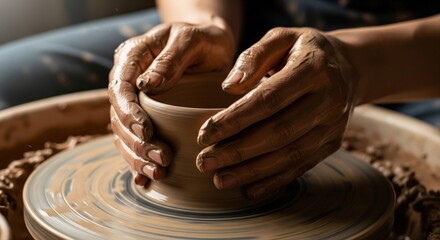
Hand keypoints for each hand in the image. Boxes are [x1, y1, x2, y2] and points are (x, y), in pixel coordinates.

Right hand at [108, 22, 235, 185]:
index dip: (129, 113)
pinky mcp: (147, 116)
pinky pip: (136, 141)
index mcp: (132, 56)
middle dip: (137, 142)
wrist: (212, 46)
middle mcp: (128, 80)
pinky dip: (139, 162)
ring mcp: (136, 100)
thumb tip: (147, 84)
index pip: (120, 88)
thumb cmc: (202, 39)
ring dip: (138, 157)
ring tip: (160, 172)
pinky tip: (147, 179)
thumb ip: (170, 58)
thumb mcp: (191, 40)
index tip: (147, 131)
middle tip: (162, 157)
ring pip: (125, 134)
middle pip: (120, 116)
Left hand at [196, 28, 357, 198]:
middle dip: (238, 151)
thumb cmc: (302, 50)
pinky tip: (248, 190)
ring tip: (219, 180)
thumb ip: (254, 57)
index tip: (204, 134)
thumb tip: (229, 87)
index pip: (269, 99)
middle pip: (279, 132)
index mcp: (313, 69)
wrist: (348, 67)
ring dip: (252, 171)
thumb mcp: (280, 38)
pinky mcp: (331, 144)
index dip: (235, 119)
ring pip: (289, 155)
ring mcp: (332, 126)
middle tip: (204, 162)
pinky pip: (301, 166)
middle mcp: (328, 100)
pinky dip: (274, 181)